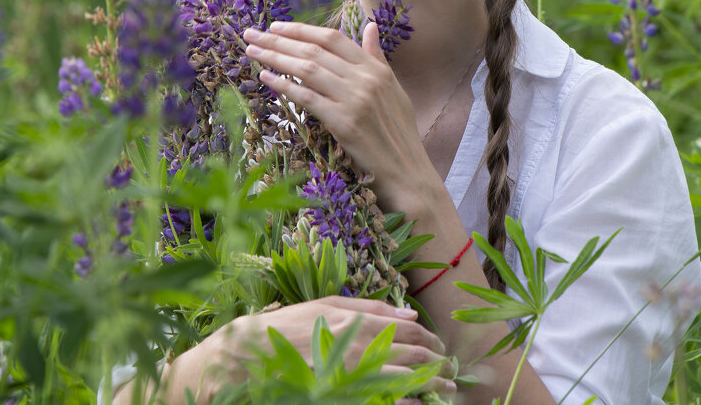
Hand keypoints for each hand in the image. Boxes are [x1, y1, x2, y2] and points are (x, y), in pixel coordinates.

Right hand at [211, 296, 455, 396]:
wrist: (249, 359)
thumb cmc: (286, 327)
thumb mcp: (324, 306)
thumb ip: (366, 307)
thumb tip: (406, 311)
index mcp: (357, 323)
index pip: (407, 330)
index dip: (429, 339)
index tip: (439, 346)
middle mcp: (360, 350)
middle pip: (413, 356)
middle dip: (438, 364)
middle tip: (451, 371)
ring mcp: (354, 378)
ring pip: (406, 382)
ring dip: (431, 386)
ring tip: (446, 390)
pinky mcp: (346, 396)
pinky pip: (386, 403)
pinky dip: (406, 403)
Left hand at [243, 20, 428, 206]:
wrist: (408, 174)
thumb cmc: (399, 136)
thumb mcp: (394, 90)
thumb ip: (377, 58)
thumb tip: (370, 26)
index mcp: (376, 70)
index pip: (332, 38)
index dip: (301, 29)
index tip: (275, 26)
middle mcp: (366, 79)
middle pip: (314, 50)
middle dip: (279, 39)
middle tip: (251, 33)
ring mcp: (355, 100)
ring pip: (307, 69)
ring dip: (275, 57)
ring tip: (252, 50)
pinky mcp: (345, 123)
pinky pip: (307, 97)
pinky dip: (283, 85)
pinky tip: (265, 78)